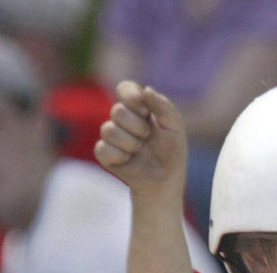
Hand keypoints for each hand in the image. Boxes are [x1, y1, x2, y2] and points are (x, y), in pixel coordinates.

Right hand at [95, 82, 187, 197]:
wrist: (165, 179)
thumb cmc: (172, 152)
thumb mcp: (174, 127)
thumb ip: (163, 106)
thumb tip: (146, 90)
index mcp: (139, 107)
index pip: (125, 88)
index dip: (132, 97)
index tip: (145, 112)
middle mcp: (123, 119)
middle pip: (117, 111)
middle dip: (137, 127)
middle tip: (148, 137)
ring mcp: (112, 135)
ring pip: (108, 130)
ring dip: (130, 143)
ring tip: (140, 150)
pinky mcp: (105, 154)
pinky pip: (102, 149)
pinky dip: (119, 156)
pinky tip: (128, 160)